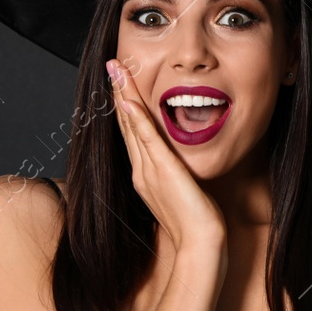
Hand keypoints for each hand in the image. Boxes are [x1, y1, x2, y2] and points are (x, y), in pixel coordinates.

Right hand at [108, 58, 227, 256]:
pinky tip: (129, 101)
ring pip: (132, 126)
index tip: (121, 84)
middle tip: (112, 66)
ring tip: (116, 70)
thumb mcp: (182, 193)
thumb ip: (175, 176)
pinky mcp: (162, 172)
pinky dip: (136, 120)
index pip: (133, 134)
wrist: (199, 244)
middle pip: (126, 125)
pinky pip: (146, 141)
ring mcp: (149, 171)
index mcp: (146, 175)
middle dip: (119, 93)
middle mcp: (142, 170)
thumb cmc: (195, 224)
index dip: (125, 107)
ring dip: (123, 96)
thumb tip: (177, 168)